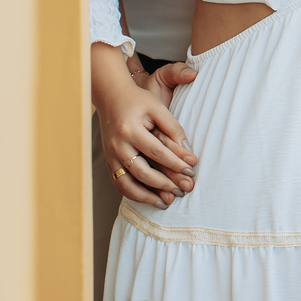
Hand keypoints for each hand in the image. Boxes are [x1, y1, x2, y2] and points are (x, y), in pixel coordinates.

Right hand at [92, 44, 197, 208]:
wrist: (111, 97)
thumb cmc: (138, 101)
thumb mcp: (158, 107)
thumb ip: (174, 128)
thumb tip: (189, 154)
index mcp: (130, 129)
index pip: (156, 151)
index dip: (175, 162)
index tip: (191, 169)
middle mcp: (117, 145)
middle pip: (141, 171)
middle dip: (163, 183)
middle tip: (183, 190)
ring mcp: (110, 155)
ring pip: (126, 184)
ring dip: (146, 197)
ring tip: (166, 203)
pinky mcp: (108, 161)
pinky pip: (118, 183)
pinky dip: (133, 194)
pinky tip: (149, 198)